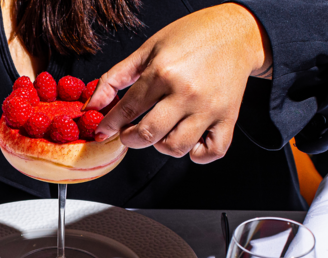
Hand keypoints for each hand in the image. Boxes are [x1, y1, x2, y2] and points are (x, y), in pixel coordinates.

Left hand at [85, 3, 271, 163]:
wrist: (235, 32)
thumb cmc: (191, 37)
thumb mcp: (147, 49)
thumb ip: (116, 78)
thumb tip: (92, 105)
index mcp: (164, 72)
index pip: (128, 109)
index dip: (110, 124)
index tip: (103, 131)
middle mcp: (187, 93)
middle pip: (148, 134)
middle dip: (130, 138)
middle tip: (129, 132)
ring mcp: (209, 108)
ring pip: (176, 148)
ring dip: (161, 146)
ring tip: (161, 131)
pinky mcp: (229, 118)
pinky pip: (211, 152)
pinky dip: (196, 154)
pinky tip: (188, 139)